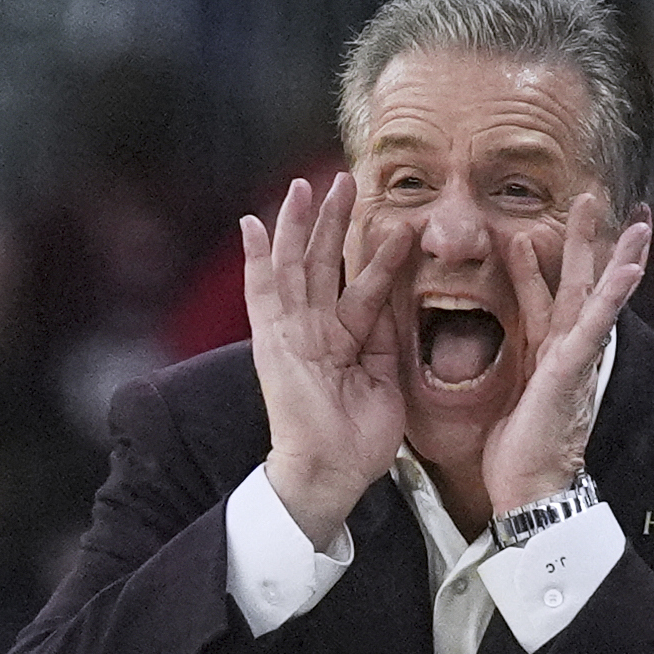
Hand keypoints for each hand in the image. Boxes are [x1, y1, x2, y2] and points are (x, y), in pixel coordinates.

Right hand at [241, 173, 412, 547]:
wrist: (332, 473)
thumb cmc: (359, 439)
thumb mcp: (387, 379)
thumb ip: (388, 337)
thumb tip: (399, 297)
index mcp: (344, 340)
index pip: (361, 284)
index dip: (377, 252)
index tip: (395, 220)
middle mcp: (314, 330)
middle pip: (324, 263)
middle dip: (334, 220)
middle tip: (347, 179)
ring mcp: (290, 333)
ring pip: (295, 265)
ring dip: (301, 223)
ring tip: (309, 183)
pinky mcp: (271, 341)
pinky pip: (261, 293)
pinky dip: (256, 258)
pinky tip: (254, 222)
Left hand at [481, 196, 650, 512]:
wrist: (529, 490)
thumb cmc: (517, 450)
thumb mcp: (503, 393)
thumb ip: (503, 363)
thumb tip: (483, 343)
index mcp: (547, 353)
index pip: (547, 297)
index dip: (542, 264)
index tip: (539, 231)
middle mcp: (566, 350)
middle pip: (578, 284)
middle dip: (586, 242)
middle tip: (592, 198)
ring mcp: (574, 358)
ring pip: (597, 296)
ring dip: (615, 255)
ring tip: (636, 221)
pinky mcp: (572, 370)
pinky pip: (595, 325)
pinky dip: (612, 295)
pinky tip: (630, 268)